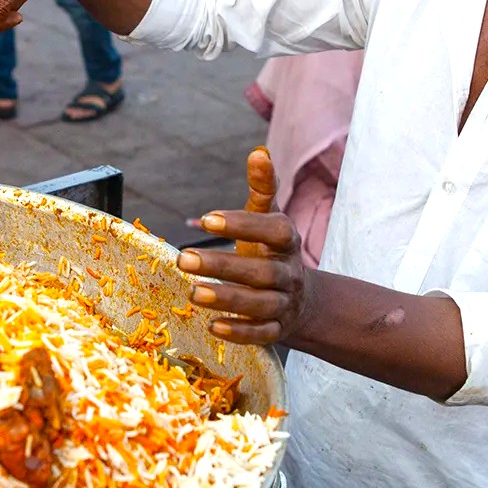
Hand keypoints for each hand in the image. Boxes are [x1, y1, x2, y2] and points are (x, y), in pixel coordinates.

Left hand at [175, 148, 305, 345]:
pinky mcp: (277, 330)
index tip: (206, 218)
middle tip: (184, 259)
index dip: (243, 224)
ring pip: (261, 305)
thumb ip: (262, 189)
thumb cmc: (272, 251)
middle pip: (261, 272)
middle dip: (223, 266)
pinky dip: (240, 333)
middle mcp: (289, 273)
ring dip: (228, 300)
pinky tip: (213, 327)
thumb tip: (257, 152)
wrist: (303, 299)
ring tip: (194, 293)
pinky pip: (262, 334)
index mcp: (287, 242)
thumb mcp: (269, 219)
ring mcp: (285, 303)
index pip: (273, 231)